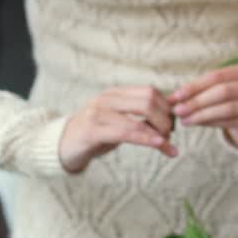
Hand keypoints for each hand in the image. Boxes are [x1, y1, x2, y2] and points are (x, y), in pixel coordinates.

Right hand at [59, 86, 177, 173]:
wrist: (62, 146)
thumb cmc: (96, 135)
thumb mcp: (119, 122)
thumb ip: (139, 118)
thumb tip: (170, 119)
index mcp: (115, 93)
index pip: (150, 91)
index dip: (167, 107)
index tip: (174, 123)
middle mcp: (107, 98)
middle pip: (148, 100)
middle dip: (165, 118)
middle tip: (170, 134)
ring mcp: (98, 112)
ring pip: (140, 115)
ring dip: (160, 131)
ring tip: (166, 143)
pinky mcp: (93, 130)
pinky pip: (126, 132)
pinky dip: (146, 138)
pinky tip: (158, 144)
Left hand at [168, 62, 237, 150]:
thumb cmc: (236, 101)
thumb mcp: (224, 89)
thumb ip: (204, 90)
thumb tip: (175, 97)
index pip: (217, 76)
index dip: (194, 86)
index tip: (176, 96)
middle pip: (222, 91)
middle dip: (197, 101)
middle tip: (178, 110)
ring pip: (226, 108)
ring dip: (202, 114)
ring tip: (184, 119)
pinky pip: (232, 121)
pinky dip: (212, 122)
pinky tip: (198, 123)